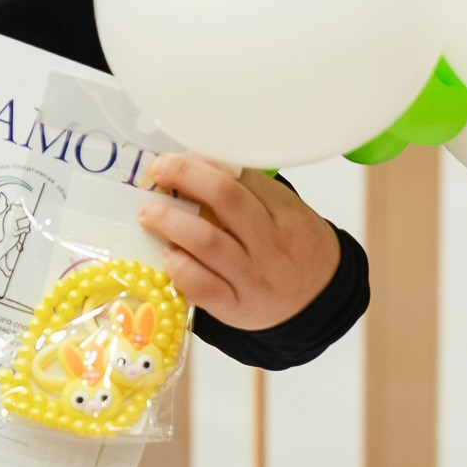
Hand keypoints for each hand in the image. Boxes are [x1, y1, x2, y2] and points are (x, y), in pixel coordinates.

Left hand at [135, 154, 338, 329]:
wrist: (318, 300)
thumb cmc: (293, 247)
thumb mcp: (286, 210)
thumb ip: (249, 189)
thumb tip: (195, 164)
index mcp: (285, 214)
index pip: (241, 178)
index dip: (200, 163)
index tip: (173, 158)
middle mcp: (271, 245)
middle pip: (226, 200)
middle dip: (185, 177)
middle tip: (158, 172)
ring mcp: (253, 279)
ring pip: (207, 242)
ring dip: (170, 222)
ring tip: (149, 213)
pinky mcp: (235, 308)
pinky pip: (201, 286)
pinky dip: (179, 267)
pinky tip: (168, 255)